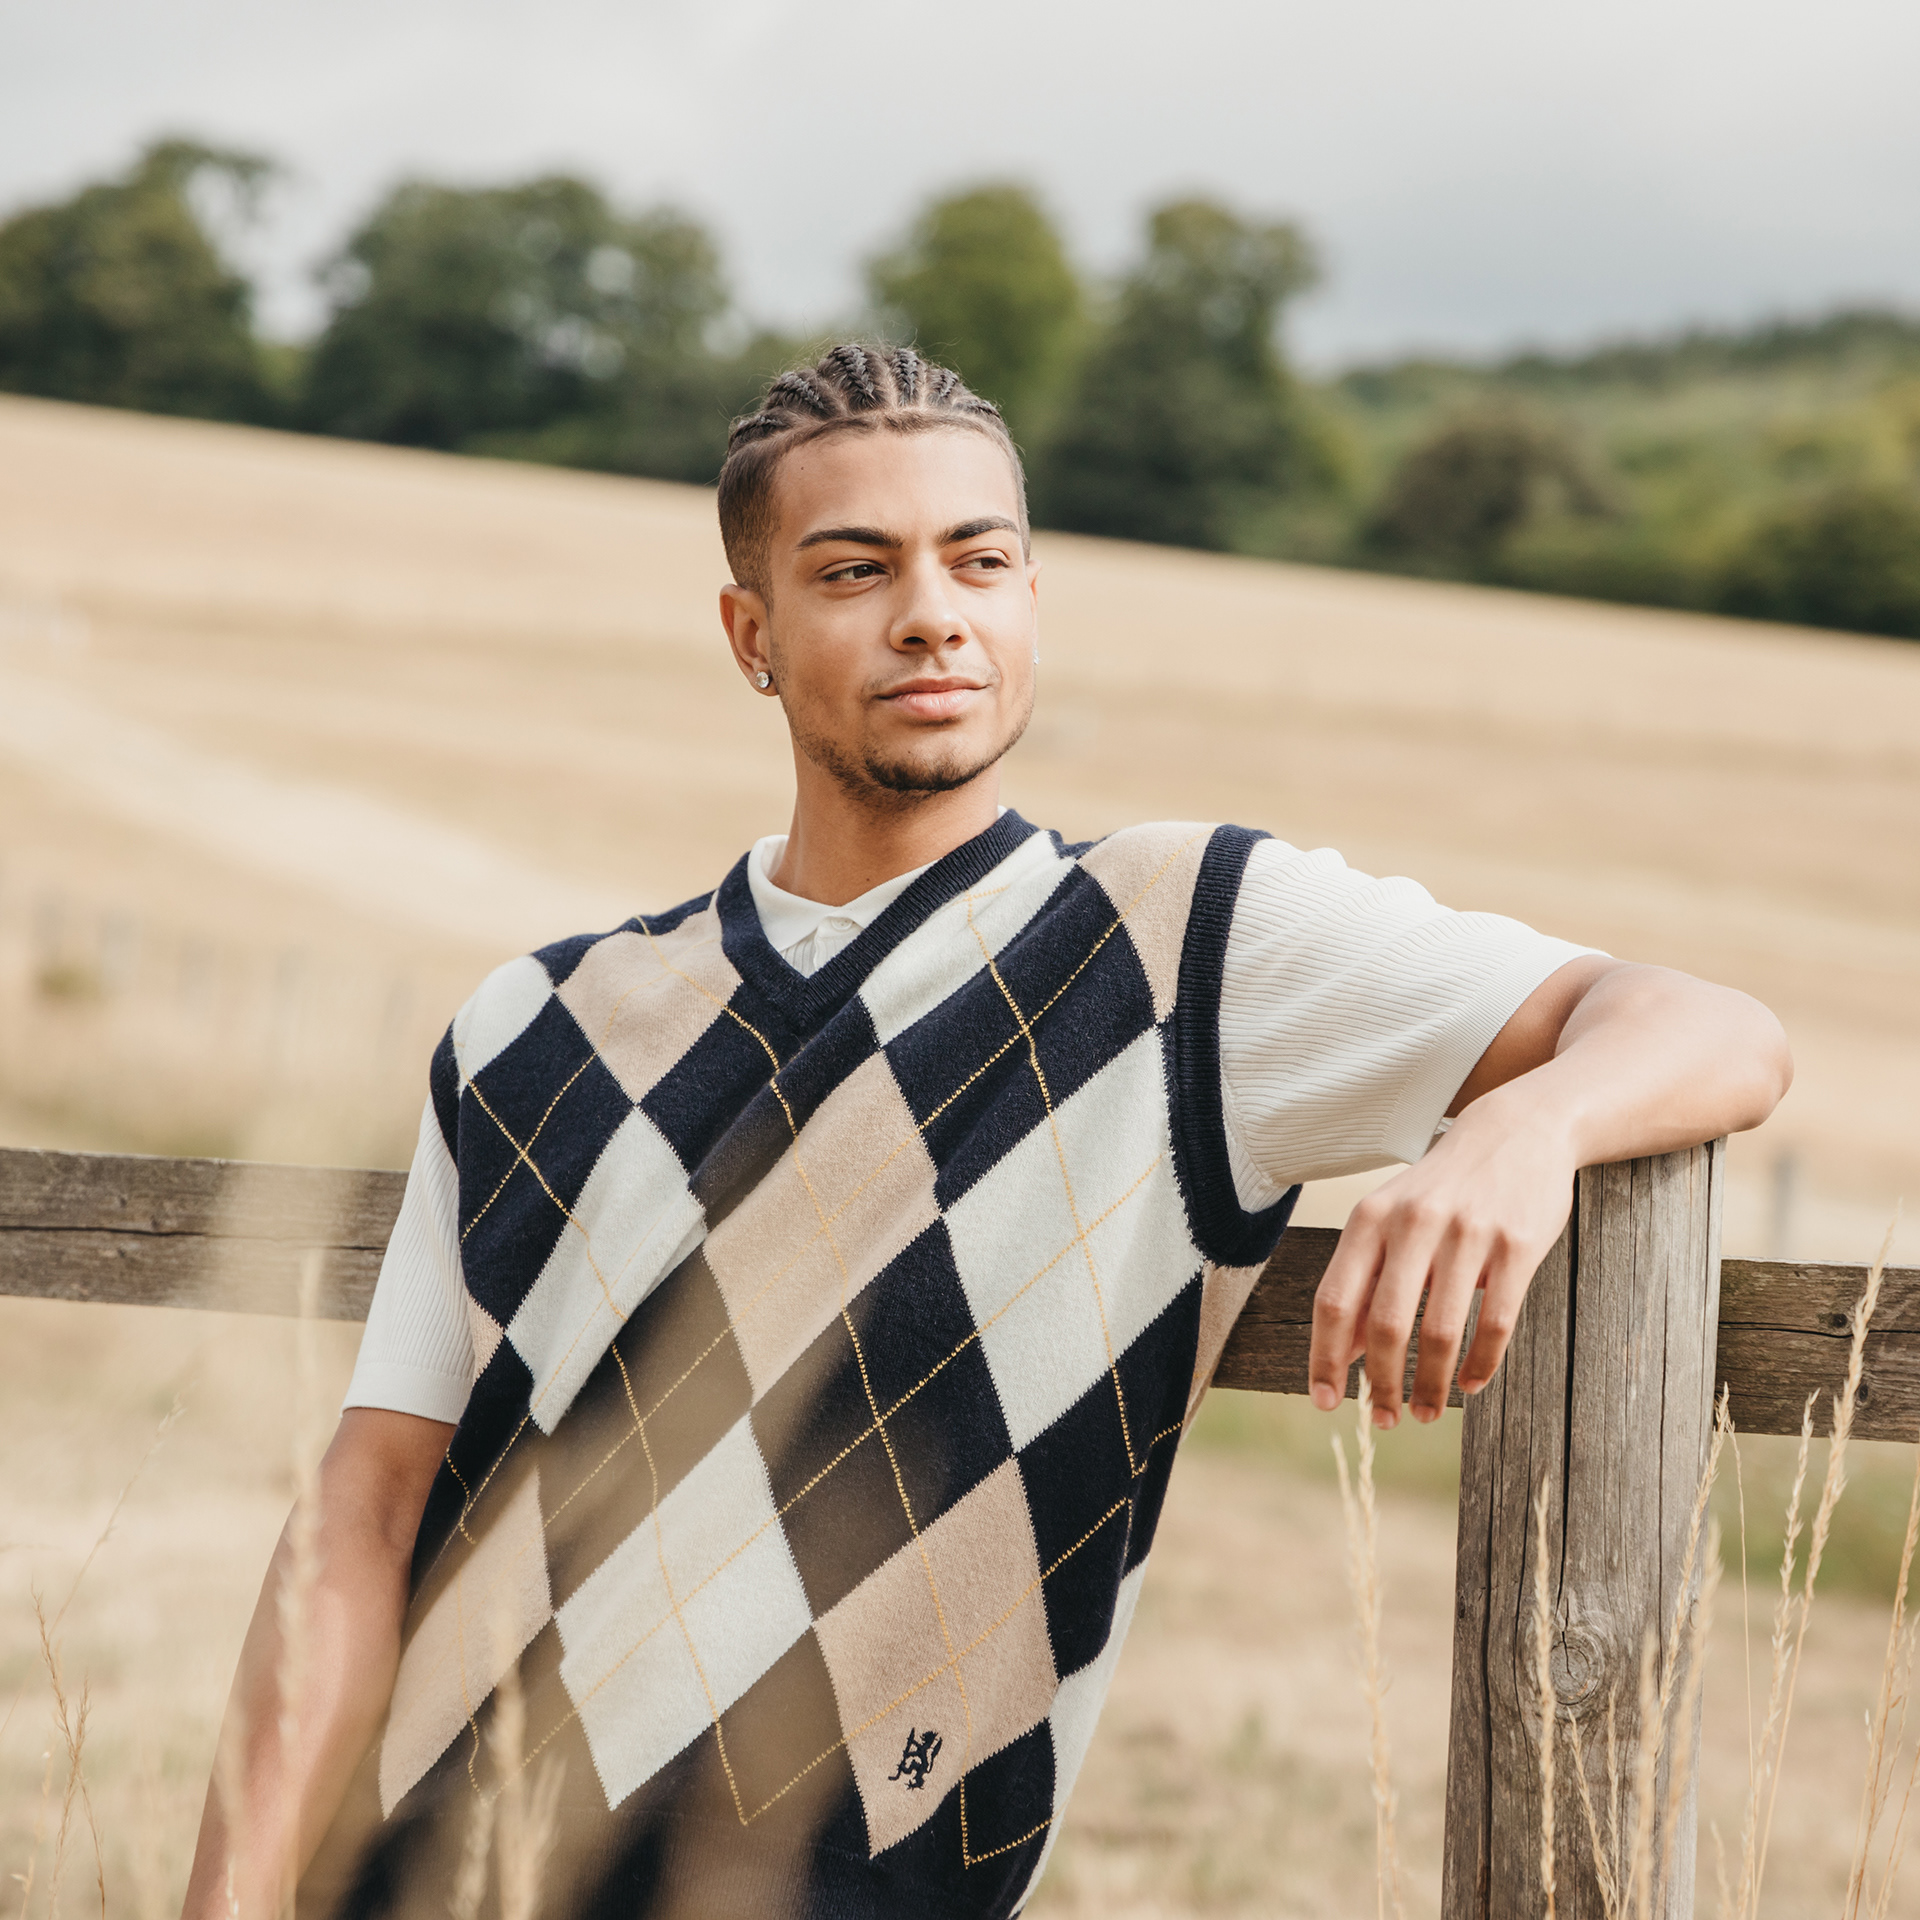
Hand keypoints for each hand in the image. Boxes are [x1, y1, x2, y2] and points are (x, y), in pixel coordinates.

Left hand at [1307, 1088, 1578, 1425]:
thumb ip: (1365, 1279)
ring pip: (1440, 1331)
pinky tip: (1469, 1383)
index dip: (1325, 1358)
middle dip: (1381, 1384)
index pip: (1334, 1301)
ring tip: (1426, 1412)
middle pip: (1384, 1325)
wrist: (1518, 1131)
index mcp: (1370, 1218)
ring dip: (1430, 1385)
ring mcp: (1468, 1233)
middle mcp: (1413, 1223)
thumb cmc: (1443, 1189)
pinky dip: (1480, 1364)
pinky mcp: (1517, 1245)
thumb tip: (1341, 1353)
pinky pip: (1496, 1322)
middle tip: (1384, 1420)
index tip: (1326, 1402)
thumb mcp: (1392, 1220)